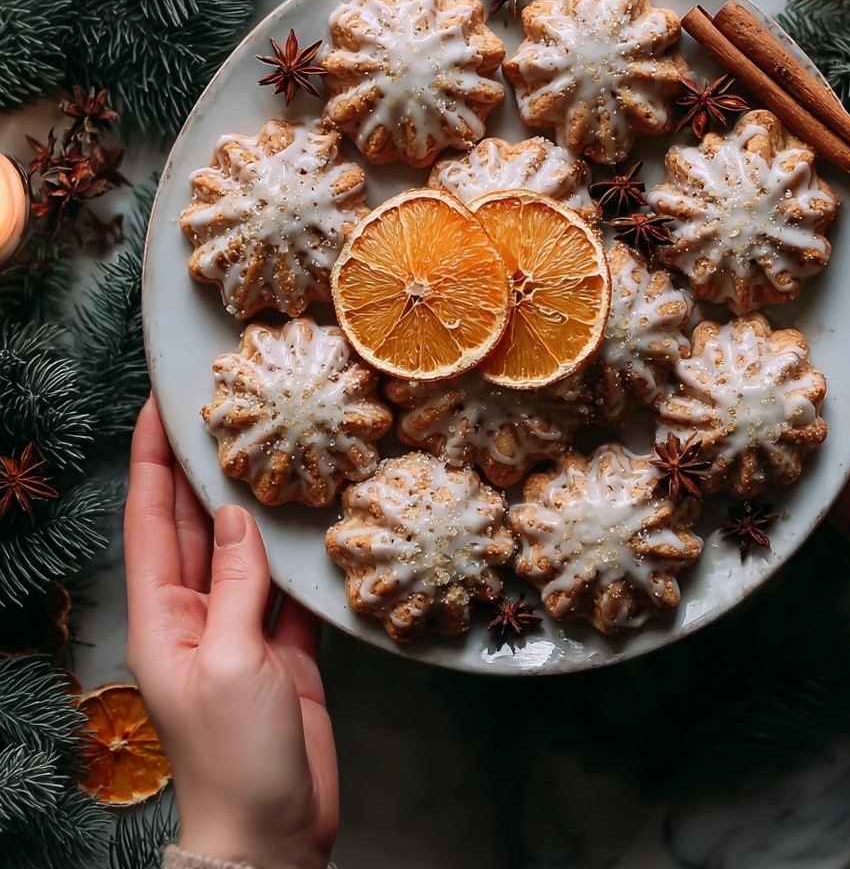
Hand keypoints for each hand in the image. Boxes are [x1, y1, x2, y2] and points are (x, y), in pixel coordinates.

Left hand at [124, 397, 337, 868]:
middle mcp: (196, 614)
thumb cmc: (234, 758)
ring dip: (255, 504)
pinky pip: (286, 588)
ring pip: (245, 551)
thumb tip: (241, 517)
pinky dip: (298, 555)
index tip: (157, 406)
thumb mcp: (230, 661)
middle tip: (224, 408)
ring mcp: (239, 630)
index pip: (150, 520)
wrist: (273, 832)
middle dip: (203, 468)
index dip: (153, 460)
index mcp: (162, 616)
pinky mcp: (281, 649)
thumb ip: (236, 585)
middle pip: (197, 526)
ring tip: (275, 447)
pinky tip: (315, 520)